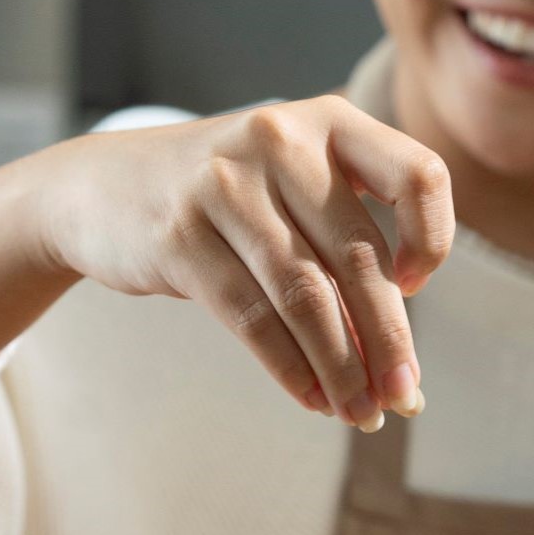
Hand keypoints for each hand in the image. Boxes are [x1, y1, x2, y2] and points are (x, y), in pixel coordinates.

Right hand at [38, 96, 453, 428]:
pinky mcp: (179, 234)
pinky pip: (253, 317)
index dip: (433, 239)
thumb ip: (347, 249)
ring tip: (361, 413)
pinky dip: (292, 368)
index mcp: (329, 122)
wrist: (100, 186)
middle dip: (389, 340)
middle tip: (404, 397)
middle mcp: (280, 142)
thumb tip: (399, 367)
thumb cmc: (229, 199)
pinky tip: (313, 397)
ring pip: (306, 296)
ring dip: (342, 367)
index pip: (418, 175)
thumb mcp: (293, 189)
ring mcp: (224, 185)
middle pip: (359, 257)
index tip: (416, 288)